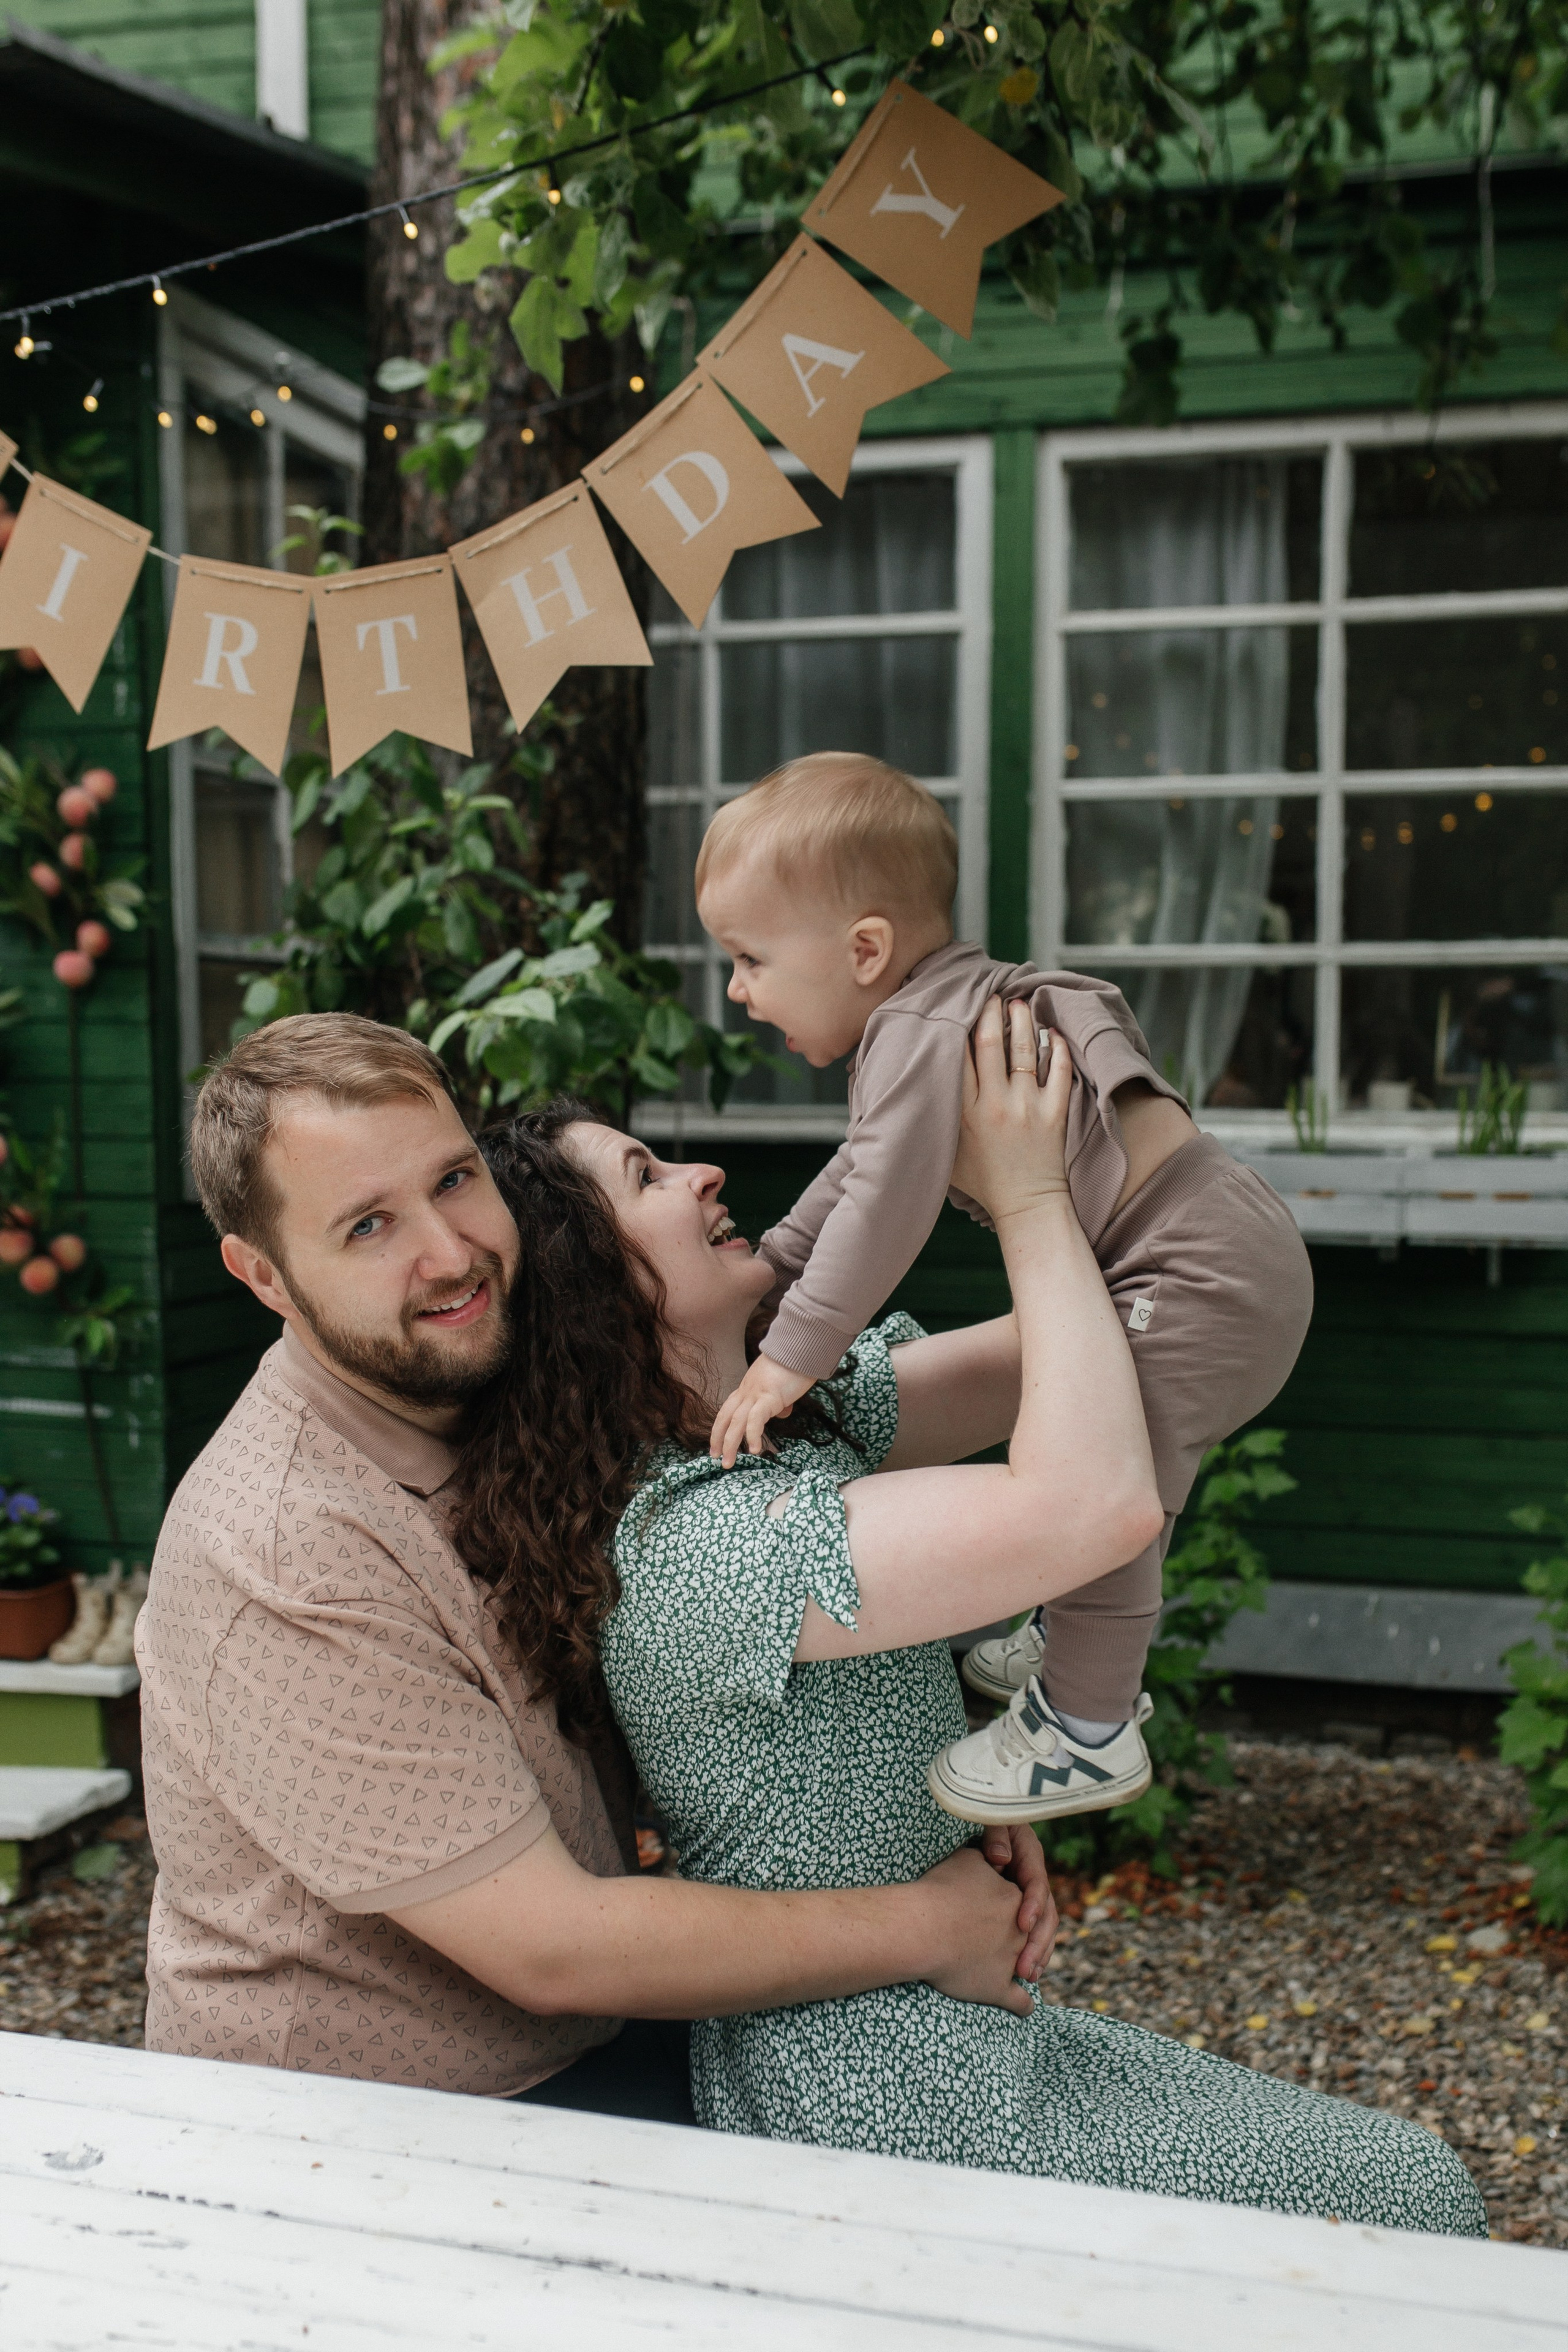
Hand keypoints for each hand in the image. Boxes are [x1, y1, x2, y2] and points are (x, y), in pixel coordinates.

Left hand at [711, 1354, 813, 1468]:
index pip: (728, 1410)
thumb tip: (781, 1412)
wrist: (801, 1348)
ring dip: (729, 1444)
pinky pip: (755, 1419)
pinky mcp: (769, 1397)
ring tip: (728, 1463)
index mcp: (748, 1388)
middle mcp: (747, 1391)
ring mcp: (756, 1394)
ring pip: (736, 1422)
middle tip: (715, 1457)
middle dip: (718, 1438)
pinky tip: (755, 1450)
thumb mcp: (782, 1387)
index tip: (716, 1444)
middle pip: (725, 1417)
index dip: (720, 1427)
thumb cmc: (795, 1365)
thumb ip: (778, 1400)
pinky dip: (753, 1435)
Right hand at [916, 1846, 1033, 2017]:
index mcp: (1016, 1898)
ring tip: (1021, 1972)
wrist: (923, 1926)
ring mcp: (1011, 1961)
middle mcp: (1020, 1931)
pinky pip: (1020, 2001)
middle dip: (1022, 1940)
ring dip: (1027, 1969)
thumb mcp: (966, 1860)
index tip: (995, 1912)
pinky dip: (1023, 2005)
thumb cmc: (940, 1890)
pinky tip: (1024, 2007)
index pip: (1021, 1902)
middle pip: (1028, 1935)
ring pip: (1027, 1967)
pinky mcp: (999, 1988)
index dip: (1011, 1909)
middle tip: (1004, 1941)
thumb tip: (992, 1857)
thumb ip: (985, 1858)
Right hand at [950, 997, 1072, 1226]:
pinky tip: (1052, 1031)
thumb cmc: (983, 1180)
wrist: (1025, 1205)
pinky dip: (1057, 1047)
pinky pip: (1059, 1070)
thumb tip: (916, 1091)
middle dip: (990, 1012)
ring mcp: (1026, 1107)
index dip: (959, 1025)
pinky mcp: (1054, 1113)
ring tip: (1019, 1003)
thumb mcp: (947, 1152)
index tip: (960, 1007)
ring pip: (1024, 1049)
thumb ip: (935, 1121)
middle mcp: (994, 1105)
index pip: (958, 1056)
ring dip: (1021, 1020)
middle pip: (991, 1043)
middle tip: (991, 995)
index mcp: (963, 1112)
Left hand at [981, 1823, 1058, 1981]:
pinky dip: (1029, 1951)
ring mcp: (1027, 1894)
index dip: (1033, 1904)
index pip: (1037, 1882)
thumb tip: (1001, 1858)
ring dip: (1037, 1953)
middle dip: (1037, 1942)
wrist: (975, 1830)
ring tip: (1027, 1976)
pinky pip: (1030, 1932)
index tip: (1022, 1925)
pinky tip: (1022, 1973)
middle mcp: (1033, 1877)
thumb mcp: (992, 1820)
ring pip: (1041, 1927)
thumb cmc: (981, 1823)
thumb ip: (996, 1834)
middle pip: (1045, 1913)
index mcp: (1029, 1854)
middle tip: (1024, 1969)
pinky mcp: (1018, 1907)